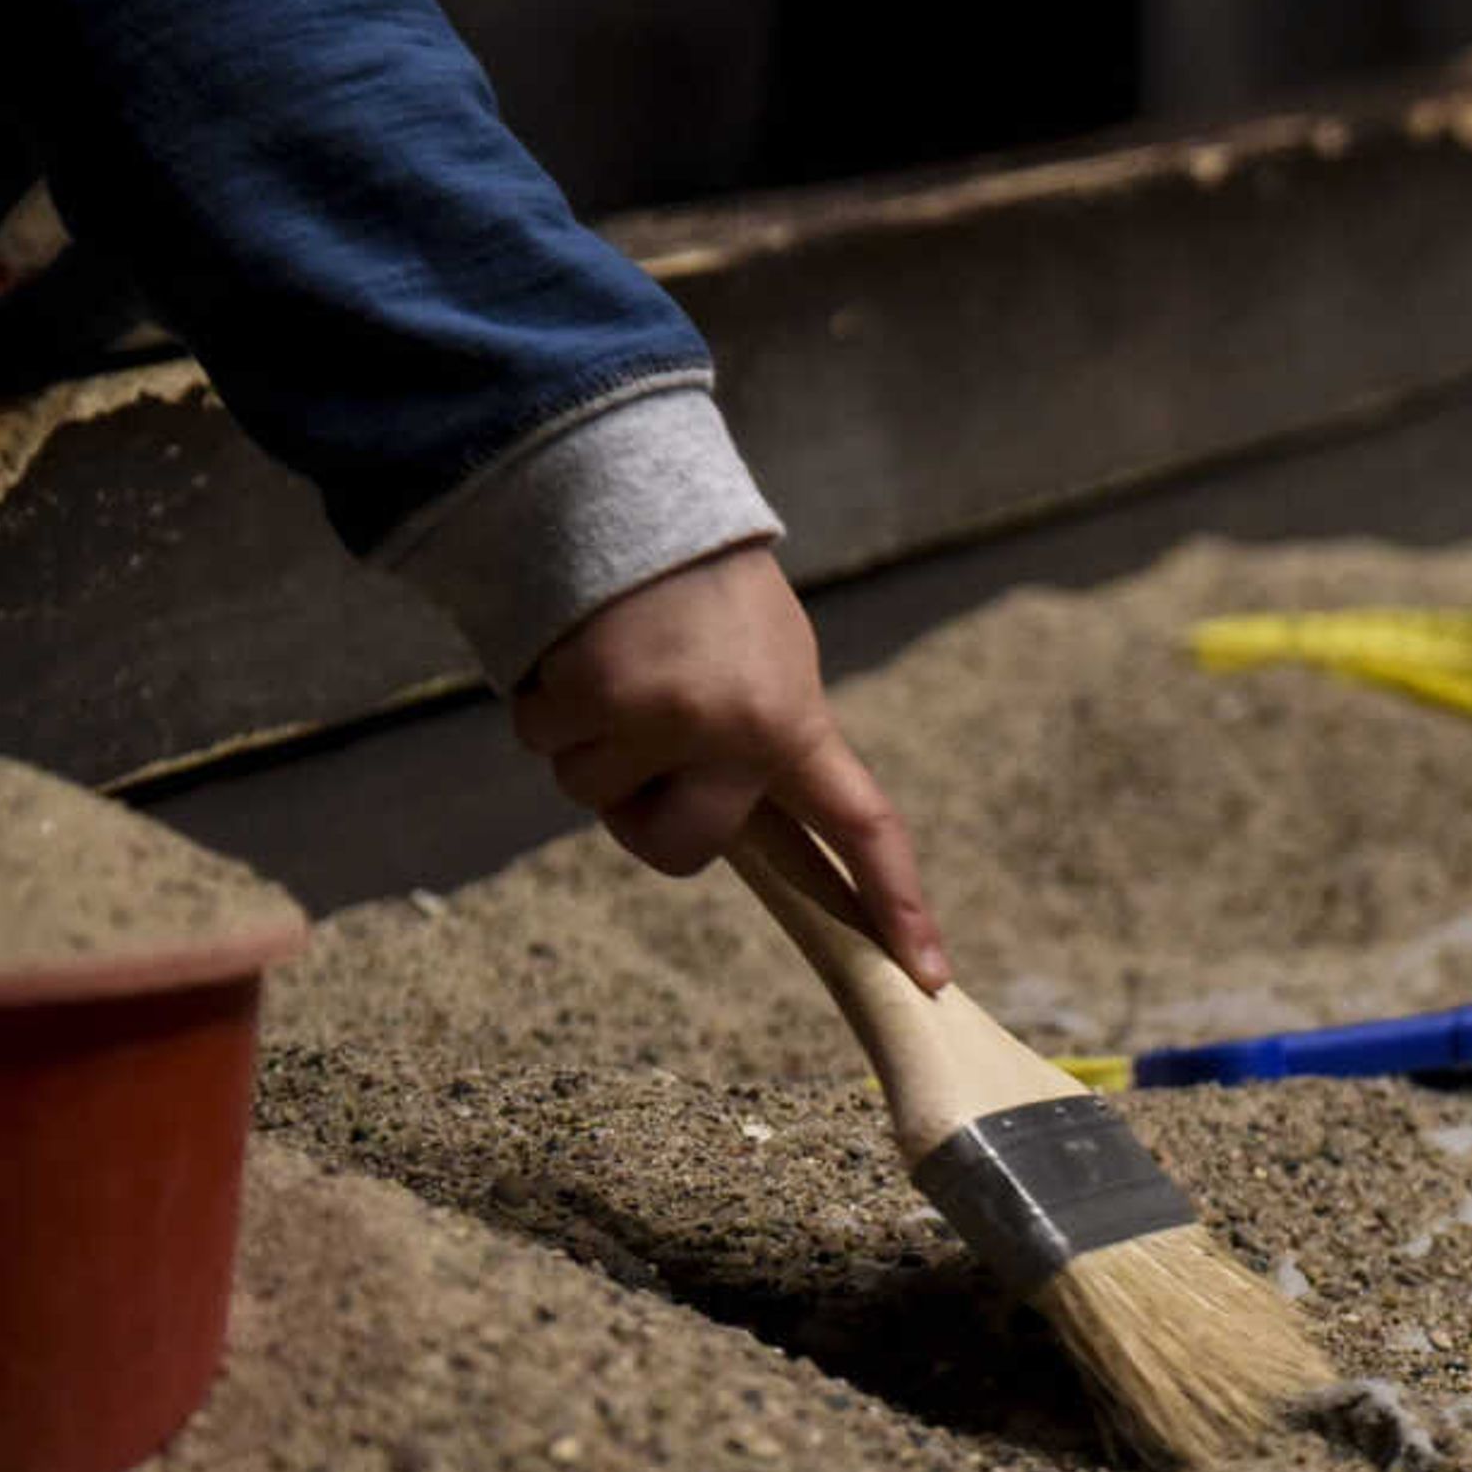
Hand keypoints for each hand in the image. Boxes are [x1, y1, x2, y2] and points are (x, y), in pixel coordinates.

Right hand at [508, 543, 951, 987]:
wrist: (630, 494)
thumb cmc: (700, 589)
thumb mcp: (766, 661)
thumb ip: (764, 746)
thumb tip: (727, 832)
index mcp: (797, 722)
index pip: (862, 825)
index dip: (896, 904)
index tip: (929, 977)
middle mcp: (742, 732)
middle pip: (678, 850)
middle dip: (644, 807)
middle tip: (646, 727)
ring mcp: (667, 718)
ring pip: (592, 794)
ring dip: (586, 740)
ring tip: (616, 661)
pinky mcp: (595, 697)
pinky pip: (545, 743)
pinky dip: (542, 704)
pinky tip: (574, 648)